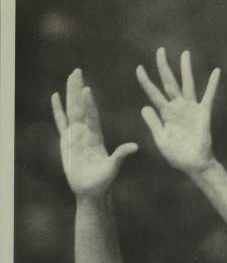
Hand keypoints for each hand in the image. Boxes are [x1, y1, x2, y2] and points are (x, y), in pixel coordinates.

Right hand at [51, 69, 137, 196]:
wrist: (90, 191)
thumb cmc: (103, 181)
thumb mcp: (113, 167)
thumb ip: (121, 155)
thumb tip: (135, 147)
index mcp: (96, 136)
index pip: (92, 115)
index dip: (88, 103)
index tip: (86, 89)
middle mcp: (86, 132)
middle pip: (80, 106)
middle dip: (78, 89)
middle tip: (77, 71)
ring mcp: (75, 135)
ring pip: (71, 110)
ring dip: (69, 94)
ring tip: (69, 78)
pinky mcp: (66, 141)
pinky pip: (61, 122)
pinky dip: (57, 110)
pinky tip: (55, 96)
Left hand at [136, 48, 219, 174]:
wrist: (194, 165)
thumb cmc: (177, 156)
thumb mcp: (161, 139)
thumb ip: (153, 123)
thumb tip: (144, 107)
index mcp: (166, 114)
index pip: (153, 93)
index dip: (146, 81)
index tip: (139, 68)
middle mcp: (177, 108)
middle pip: (169, 82)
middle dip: (163, 67)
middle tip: (160, 50)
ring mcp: (191, 109)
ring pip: (187, 84)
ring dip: (185, 69)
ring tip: (185, 53)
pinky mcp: (203, 113)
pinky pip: (208, 96)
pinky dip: (212, 84)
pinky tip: (216, 72)